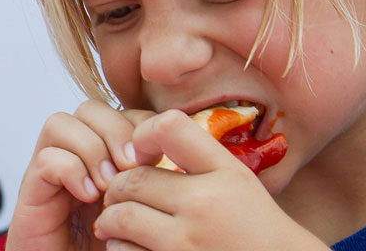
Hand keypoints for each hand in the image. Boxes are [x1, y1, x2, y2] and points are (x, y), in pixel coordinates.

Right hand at [5, 100, 155, 250]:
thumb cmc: (120, 245)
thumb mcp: (147, 205)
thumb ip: (154, 175)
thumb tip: (171, 151)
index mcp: (110, 153)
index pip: (122, 111)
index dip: (140, 125)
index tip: (155, 157)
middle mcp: (78, 155)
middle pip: (90, 108)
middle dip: (115, 131)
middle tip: (132, 167)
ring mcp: (52, 172)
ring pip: (60, 123)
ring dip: (91, 148)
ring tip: (109, 184)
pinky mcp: (32, 194)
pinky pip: (45, 159)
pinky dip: (70, 171)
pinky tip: (89, 197)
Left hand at [93, 110, 328, 250]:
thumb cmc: (254, 223)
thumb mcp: (237, 179)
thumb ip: (198, 157)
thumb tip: (142, 143)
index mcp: (224, 171)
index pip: (169, 127)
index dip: (143, 135)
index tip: (142, 155)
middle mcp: (204, 204)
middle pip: (134, 179)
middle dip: (118, 188)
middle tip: (119, 196)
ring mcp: (186, 243)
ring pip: (120, 217)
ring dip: (111, 220)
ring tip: (117, 223)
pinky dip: (119, 248)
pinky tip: (130, 246)